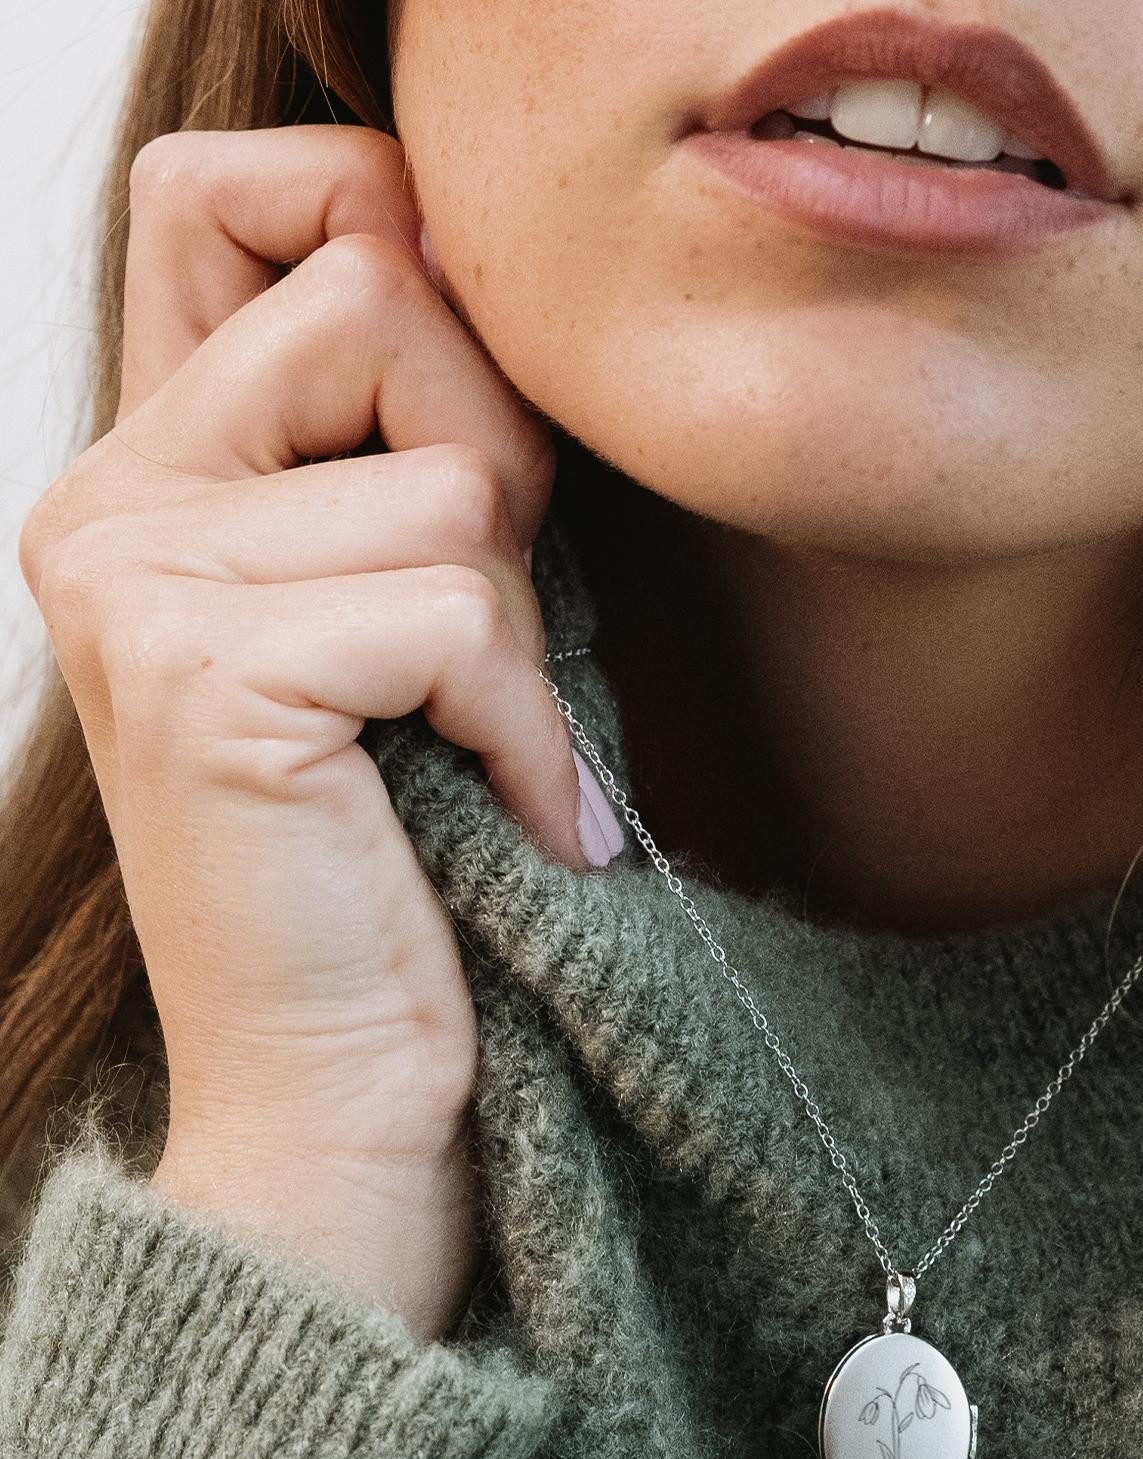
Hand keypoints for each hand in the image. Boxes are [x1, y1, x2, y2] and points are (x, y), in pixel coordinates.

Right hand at [16, 124, 612, 1342]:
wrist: (349, 1075)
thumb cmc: (414, 834)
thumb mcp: (413, 598)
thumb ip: (405, 436)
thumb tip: (470, 262)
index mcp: (153, 462)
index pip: (230, 190)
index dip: (386, 243)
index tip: (466, 425)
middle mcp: (109, 497)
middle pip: (377, 291)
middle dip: (496, 464)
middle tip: (483, 635)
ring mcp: (134, 579)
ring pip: (451, 483)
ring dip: (520, 628)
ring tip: (476, 738)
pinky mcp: (204, 675)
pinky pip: (458, 613)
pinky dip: (523, 724)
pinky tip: (503, 808)